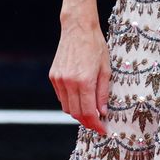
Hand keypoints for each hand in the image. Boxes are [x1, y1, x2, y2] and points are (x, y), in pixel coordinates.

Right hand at [49, 15, 110, 133]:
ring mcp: (58, 80)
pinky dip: (70, 102)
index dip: (96, 124)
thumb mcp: (106, 69)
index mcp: (84, 81)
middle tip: (99, 124)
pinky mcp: (53, 76)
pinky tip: (80, 99)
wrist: (78, 28)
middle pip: (76, 113)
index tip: (103, 130)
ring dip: (78, 113)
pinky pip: (61, 97)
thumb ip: (103, 92)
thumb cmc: (96, 46)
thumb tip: (103, 112)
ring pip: (67, 107)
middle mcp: (68, 82)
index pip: (88, 112)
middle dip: (88, 122)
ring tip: (91, 112)